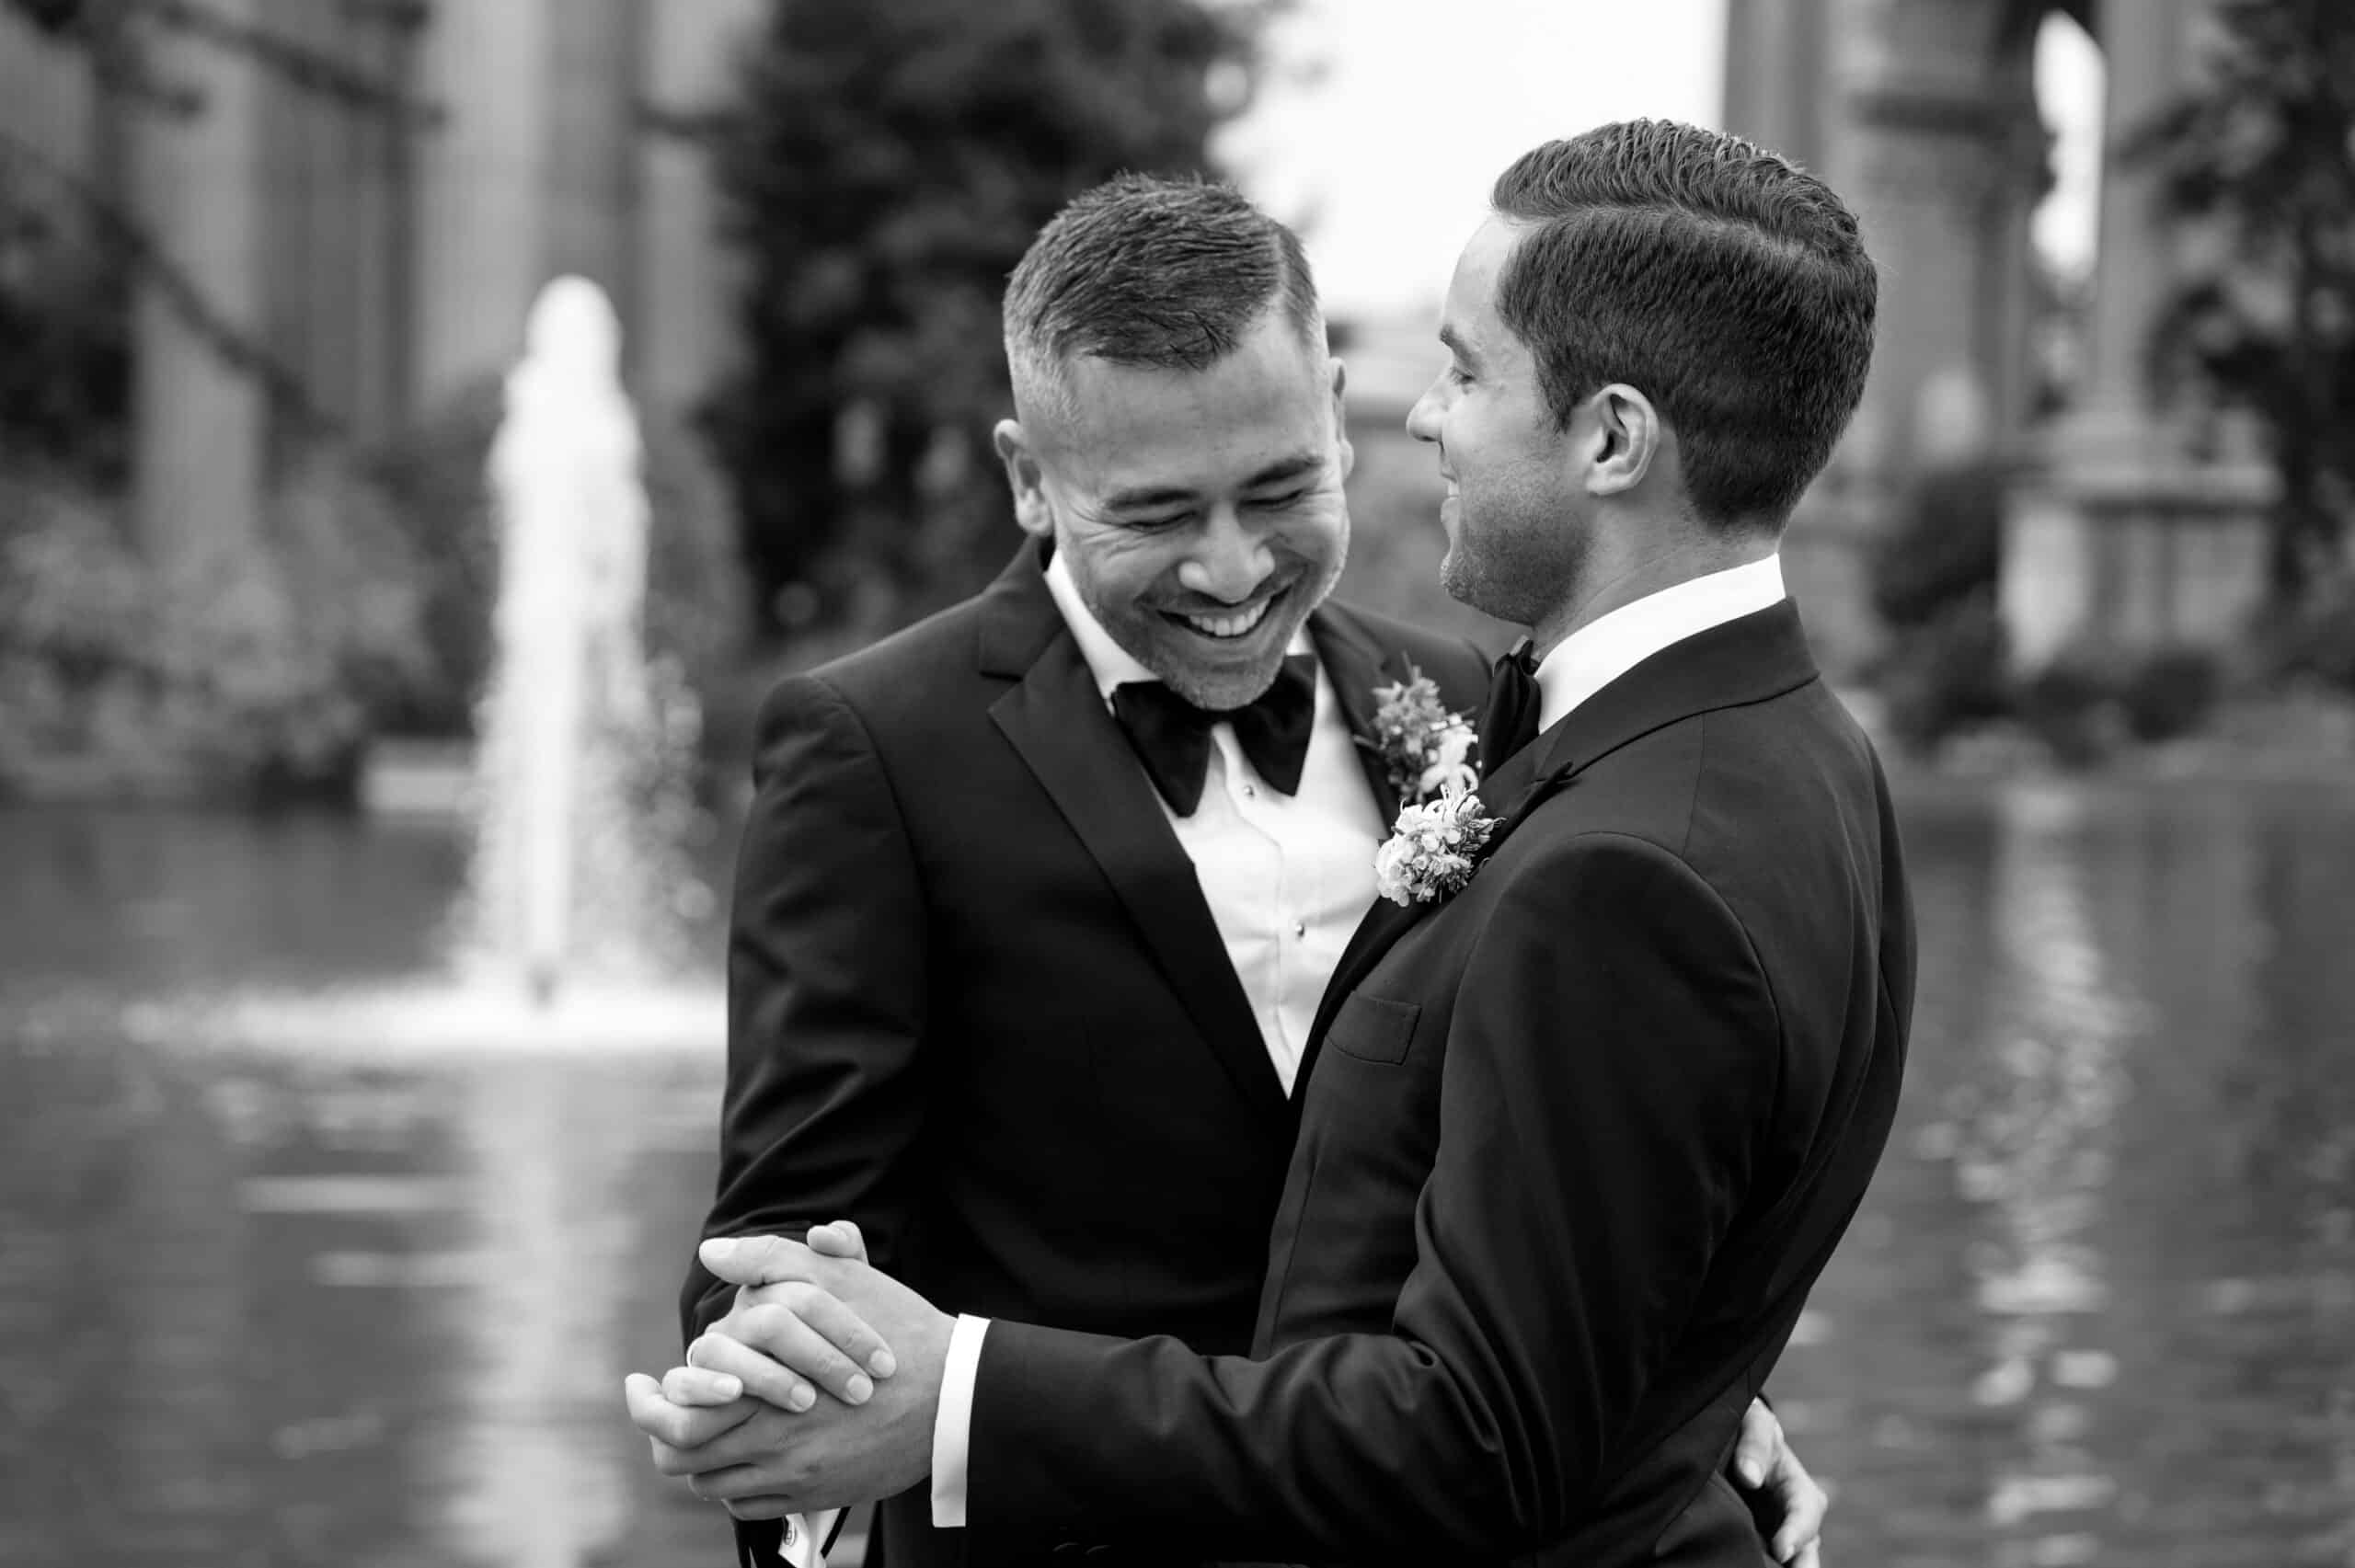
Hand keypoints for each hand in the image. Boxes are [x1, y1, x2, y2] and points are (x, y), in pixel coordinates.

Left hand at [629, 1228, 952, 1514]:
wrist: (951, 1391)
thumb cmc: (896, 1329)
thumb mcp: (840, 1280)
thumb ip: (773, 1259)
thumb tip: (714, 1250)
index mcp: (764, 1382)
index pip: (678, 1411)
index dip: (650, 1403)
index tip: (640, 1386)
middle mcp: (770, 1435)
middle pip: (682, 1455)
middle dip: (661, 1434)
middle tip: (658, 1414)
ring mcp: (792, 1471)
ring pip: (711, 1481)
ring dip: (699, 1459)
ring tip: (701, 1434)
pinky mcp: (814, 1494)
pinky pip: (746, 1504)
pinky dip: (732, 1486)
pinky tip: (741, 1459)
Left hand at [1729, 1398, 1826, 1565]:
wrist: (1736, 1438)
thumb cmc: (1751, 1426)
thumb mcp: (1755, 1423)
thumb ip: (1755, 1444)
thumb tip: (1749, 1475)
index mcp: (1802, 1492)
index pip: (1805, 1516)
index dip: (1795, 1534)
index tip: (1781, 1550)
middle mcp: (1797, 1521)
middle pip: (1805, 1554)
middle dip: (1799, 1566)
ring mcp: (1779, 1537)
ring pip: (1787, 1562)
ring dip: (1776, 1567)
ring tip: (1754, 1567)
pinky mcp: (1761, 1545)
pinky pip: (1763, 1560)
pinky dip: (1758, 1563)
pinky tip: (1739, 1563)